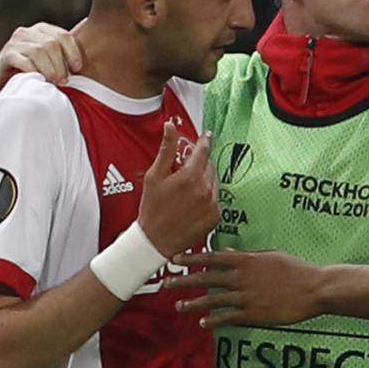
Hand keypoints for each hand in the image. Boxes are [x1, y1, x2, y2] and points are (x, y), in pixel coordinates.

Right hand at [0, 19, 84, 92]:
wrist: (9, 82)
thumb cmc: (38, 73)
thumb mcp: (55, 62)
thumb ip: (68, 57)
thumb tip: (100, 55)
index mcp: (43, 30)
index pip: (63, 35)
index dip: (73, 52)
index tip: (77, 69)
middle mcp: (28, 32)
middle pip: (51, 44)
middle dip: (61, 65)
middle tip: (64, 82)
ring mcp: (15, 42)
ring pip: (38, 51)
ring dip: (49, 69)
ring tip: (54, 83)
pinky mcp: (5, 55)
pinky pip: (22, 60)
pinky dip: (33, 71)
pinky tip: (39, 80)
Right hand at [136, 123, 218, 256]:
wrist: (156, 240)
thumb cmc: (152, 209)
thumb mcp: (154, 176)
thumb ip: (166, 150)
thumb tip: (170, 127)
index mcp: (190, 177)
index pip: (203, 152)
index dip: (204, 141)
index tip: (206, 136)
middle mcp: (205, 190)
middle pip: (209, 166)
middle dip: (200, 163)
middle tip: (187, 169)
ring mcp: (212, 204)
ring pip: (214, 182)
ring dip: (204, 180)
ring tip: (187, 189)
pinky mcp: (216, 217)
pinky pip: (215, 199)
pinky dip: (207, 196)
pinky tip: (193, 202)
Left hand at [169, 247, 320, 326]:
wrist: (315, 288)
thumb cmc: (297, 269)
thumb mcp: (272, 256)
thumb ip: (249, 256)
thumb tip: (232, 253)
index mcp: (245, 261)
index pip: (211, 258)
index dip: (191, 259)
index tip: (175, 260)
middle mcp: (241, 278)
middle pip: (204, 279)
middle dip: (183, 281)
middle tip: (166, 284)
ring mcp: (246, 297)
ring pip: (212, 300)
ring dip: (193, 304)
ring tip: (179, 307)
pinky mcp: (253, 314)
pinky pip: (228, 318)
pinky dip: (214, 320)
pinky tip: (203, 323)